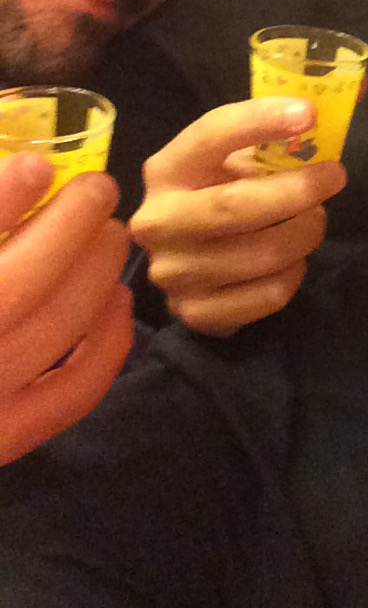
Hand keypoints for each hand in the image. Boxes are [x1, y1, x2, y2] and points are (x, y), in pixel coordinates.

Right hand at [0, 155, 131, 464]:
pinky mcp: (5, 441)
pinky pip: (74, 392)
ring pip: (54, 329)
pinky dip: (108, 340)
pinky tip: (116, 297)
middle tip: (97, 188)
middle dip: (67, 227)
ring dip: (95, 269)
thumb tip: (24, 173)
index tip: (37, 165)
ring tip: (109, 231)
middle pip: (14, 286)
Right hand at [130, 98, 345, 335]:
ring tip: (315, 219)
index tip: (308, 114)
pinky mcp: (193, 313)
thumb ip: (286, 127)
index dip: (259, 120)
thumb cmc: (223, 193)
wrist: (189, 260)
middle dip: (298, 190)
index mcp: (167, 170)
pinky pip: (267, 294)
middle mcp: (158, 221)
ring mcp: (172, 273)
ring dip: (305, 232)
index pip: (210, 135)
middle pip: (237, 205)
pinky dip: (293, 274)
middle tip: (335, 176)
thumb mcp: (242, 156)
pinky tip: (292, 260)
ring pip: (261, 254)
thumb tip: (360, 87)